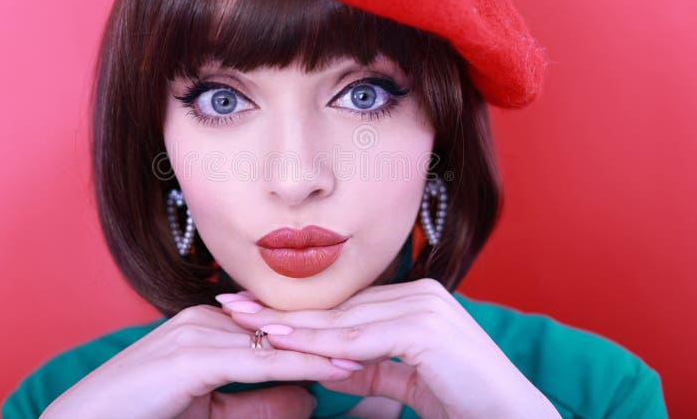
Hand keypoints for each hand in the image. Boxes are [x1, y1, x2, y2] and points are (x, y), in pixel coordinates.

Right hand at [40, 303, 355, 417]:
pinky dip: (300, 364)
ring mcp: (198, 331)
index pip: (276, 326)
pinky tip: (336, 366)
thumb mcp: (211, 410)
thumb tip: (307, 400)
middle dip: (331, 332)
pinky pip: (258, 360)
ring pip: (277, 338)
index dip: (319, 332)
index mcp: (210, 325)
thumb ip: (257, 404)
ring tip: (373, 349)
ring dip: (326, 345)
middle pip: (283, 325)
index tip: (362, 338)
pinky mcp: (192, 354)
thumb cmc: (145, 416)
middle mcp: (207, 317)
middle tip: (381, 336)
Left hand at [219, 279, 560, 418]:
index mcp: (415, 299)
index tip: (253, 309)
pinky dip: (320, 343)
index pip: (344, 304)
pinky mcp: (425, 328)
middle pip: (338, 304)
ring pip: (343, 319)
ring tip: (245, 323)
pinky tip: (283, 343)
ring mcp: (424, 306)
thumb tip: (330, 366)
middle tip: (233, 304)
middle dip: (283, 308)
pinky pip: (359, 339)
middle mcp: (419, 292)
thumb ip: (370, 368)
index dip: (298, 308)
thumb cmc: (463, 403)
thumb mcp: (404, 382)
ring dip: (292, 324)